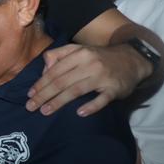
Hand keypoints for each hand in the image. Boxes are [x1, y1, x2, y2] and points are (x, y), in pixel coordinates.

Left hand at [27, 42, 146, 116]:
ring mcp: (103, 76)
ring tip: (45, 111)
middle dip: (44, 94)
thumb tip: (44, 69)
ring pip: (76, 90)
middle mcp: (90, 64)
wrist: (133, 59)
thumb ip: (59, 55)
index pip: (55, 71)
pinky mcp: (115, 89)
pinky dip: (91, 106)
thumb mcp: (79, 50)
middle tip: (31, 107)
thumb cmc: (99, 57)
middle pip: (62, 81)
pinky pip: (101, 99)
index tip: (30, 94)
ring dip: (59, 101)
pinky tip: (79, 113)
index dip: (41, 83)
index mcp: (79, 54)